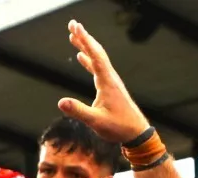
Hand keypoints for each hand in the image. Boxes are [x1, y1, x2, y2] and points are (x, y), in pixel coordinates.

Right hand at [57, 20, 148, 143]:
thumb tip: (61, 102)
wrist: (136, 133)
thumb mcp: (96, 121)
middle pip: (96, 52)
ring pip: (97, 58)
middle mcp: (110, 77)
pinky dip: (89, 60)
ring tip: (73, 36)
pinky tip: (81, 57)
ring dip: (86, 46)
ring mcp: (111, 81)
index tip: (75, 26)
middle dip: (84, 37)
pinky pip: (98, 68)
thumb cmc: (118, 127)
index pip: (94, 55)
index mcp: (107, 82)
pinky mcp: (110, 87)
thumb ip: (79, 111)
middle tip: (72, 24)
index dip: (84, 40)